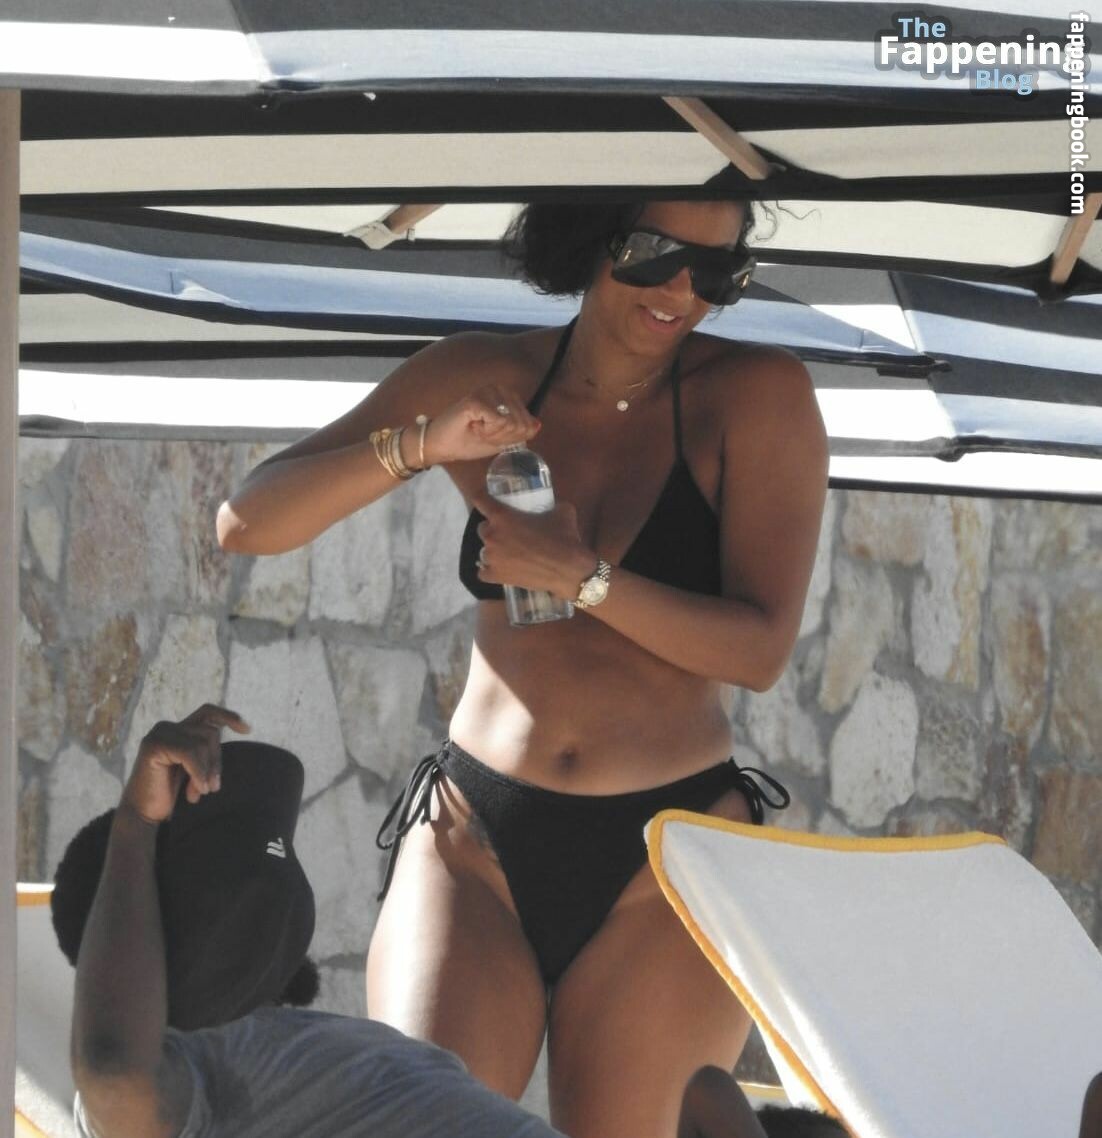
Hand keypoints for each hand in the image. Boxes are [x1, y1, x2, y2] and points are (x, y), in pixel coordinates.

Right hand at [121, 704, 249, 824]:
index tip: (247, 730)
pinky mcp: (153, 746)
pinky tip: (195, 792)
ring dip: (207, 771)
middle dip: (216, 760)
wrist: (144, 814)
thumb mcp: (195, 769)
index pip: (208, 713)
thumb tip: (242, 730)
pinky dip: (198, 773)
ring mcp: (159, 734)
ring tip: (202, 792)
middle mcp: (167, 727)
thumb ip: (207, 751)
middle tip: (214, 787)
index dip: (228, 716)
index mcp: (178, 730)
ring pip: (202, 743)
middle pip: (210, 732)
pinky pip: (190, 753)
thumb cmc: (171, 793)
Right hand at [422, 385, 539, 464]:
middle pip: (521, 423)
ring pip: (511, 422)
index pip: (527, 421)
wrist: (440, 446)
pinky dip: (488, 432)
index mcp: (505, 396)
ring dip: (494, 434)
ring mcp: (487, 392)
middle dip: (503, 437)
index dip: (512, 438)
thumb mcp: (500, 440)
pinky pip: (499, 422)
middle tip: (482, 433)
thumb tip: (537, 424)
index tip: (491, 436)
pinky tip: (473, 427)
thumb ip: (518, 432)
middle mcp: (498, 389)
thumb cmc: (467, 442)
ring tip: (477, 429)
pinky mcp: (477, 399)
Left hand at [472, 491, 596, 599]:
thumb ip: (552, 505)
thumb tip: (553, 506)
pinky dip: (490, 570)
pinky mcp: (495, 576)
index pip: (480, 500)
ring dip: (493, 550)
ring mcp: (491, 557)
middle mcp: (491, 535)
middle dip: (493, 529)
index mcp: (502, 516)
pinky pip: (483, 572)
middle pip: (482, 528)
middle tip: (508, 532)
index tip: (486, 499)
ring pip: (484, 551)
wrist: (568, 569)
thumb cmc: (564, 537)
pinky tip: (501, 569)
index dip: (482, 498)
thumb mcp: (562, 511)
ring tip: (508, 553)